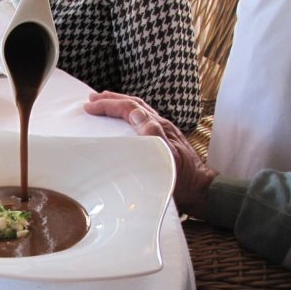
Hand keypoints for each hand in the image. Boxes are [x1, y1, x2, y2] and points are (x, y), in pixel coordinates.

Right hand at [84, 91, 217, 218]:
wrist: (200, 190)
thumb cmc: (184, 180)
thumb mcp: (169, 158)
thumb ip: (155, 136)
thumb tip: (139, 116)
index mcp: (159, 128)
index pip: (130, 108)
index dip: (109, 105)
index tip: (90, 107)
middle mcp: (161, 126)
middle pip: (134, 104)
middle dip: (112, 99)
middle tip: (93, 99)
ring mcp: (163, 132)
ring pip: (138, 110)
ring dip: (119, 104)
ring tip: (104, 103)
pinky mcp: (163, 140)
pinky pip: (142, 120)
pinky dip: (127, 115)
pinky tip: (122, 121)